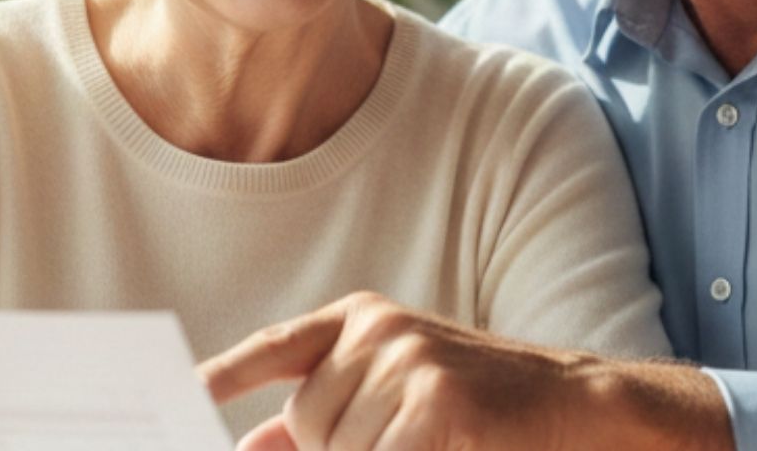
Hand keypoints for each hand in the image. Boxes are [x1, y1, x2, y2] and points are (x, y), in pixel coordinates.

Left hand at [200, 292, 729, 450]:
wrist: (573, 403)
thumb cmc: (475, 405)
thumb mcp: (394, 393)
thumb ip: (320, 417)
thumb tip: (246, 446)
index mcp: (362, 319)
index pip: (277, 348)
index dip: (224, 375)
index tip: (182, 395)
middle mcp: (379, 330)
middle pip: (307, 423)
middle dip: (337, 449)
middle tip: (405, 440)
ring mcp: (411, 362)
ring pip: (341, 449)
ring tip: (431, 441)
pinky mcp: (441, 403)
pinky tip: (444, 446)